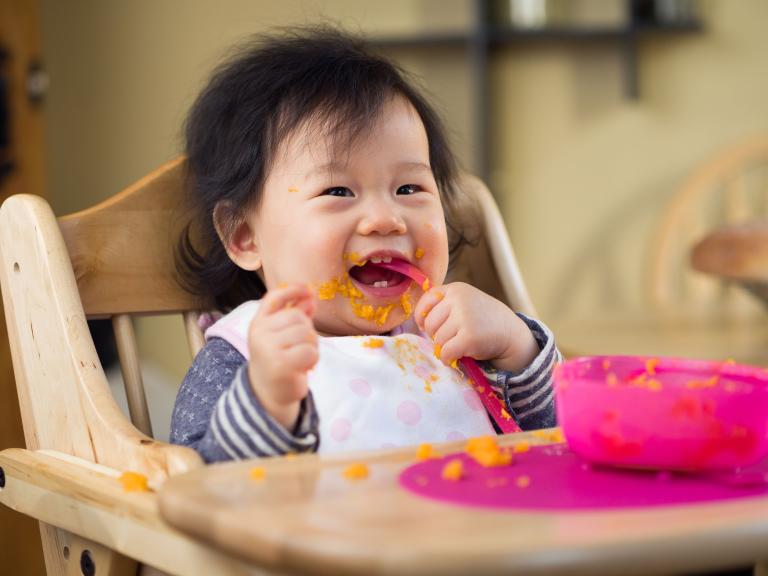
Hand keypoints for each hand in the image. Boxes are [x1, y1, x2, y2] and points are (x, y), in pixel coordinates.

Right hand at [247, 284, 317, 429]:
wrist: (269, 393)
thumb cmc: (279, 360)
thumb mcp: (284, 335)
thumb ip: (295, 315)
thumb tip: (310, 296)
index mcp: (258, 323)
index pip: (274, 298)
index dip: (293, 290)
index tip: (308, 290)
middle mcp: (259, 333)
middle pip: (297, 317)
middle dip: (308, 331)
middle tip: (302, 347)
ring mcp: (268, 348)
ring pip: (307, 334)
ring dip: (312, 347)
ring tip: (301, 358)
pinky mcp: (281, 364)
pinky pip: (310, 351)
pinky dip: (313, 360)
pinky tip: (303, 368)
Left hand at [413, 282, 538, 372]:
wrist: (510, 333)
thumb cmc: (483, 320)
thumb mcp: (465, 302)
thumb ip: (444, 306)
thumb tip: (419, 322)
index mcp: (456, 289)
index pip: (426, 300)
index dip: (422, 316)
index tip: (427, 326)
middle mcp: (459, 299)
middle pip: (430, 323)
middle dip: (435, 335)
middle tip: (450, 338)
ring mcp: (464, 317)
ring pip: (438, 339)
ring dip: (444, 347)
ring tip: (458, 345)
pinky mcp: (469, 337)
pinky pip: (445, 352)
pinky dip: (447, 358)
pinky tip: (456, 356)